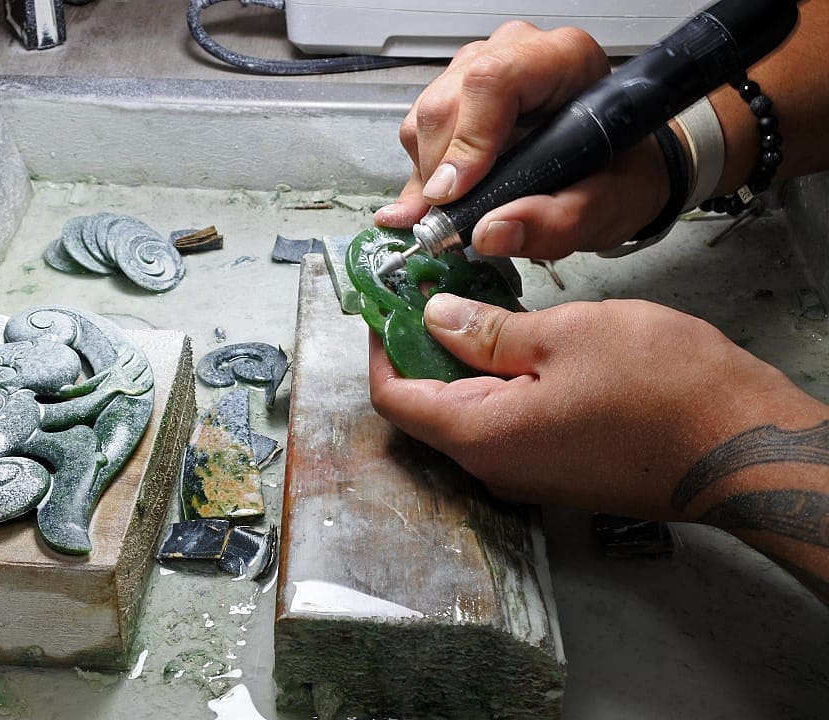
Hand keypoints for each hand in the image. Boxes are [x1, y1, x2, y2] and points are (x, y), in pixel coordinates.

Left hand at [369, 294, 824, 520]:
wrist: (742, 448)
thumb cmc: (662, 388)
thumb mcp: (563, 336)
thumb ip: (486, 332)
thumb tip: (434, 318)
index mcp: (480, 436)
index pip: (394, 396)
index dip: (381, 345)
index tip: (385, 301)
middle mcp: (494, 468)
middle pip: (427, 406)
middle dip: (420, 346)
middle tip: (429, 290)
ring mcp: (527, 474)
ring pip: (468, 412)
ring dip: (461, 361)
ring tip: (472, 303)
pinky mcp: (558, 469)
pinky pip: (505, 423)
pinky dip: (496, 382)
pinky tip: (514, 341)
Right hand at [373, 22, 670, 259]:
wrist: (612, 175)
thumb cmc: (616, 176)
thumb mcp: (604, 208)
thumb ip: (557, 223)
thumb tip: (491, 233)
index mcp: (563, 62)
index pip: (492, 81)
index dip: (466, 139)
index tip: (455, 194)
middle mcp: (514, 55)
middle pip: (447, 102)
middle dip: (441, 170)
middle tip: (451, 220)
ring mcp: (477, 72)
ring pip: (425, 120)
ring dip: (429, 176)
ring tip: (456, 213)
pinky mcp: (455, 100)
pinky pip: (417, 135)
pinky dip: (422, 178)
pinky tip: (440, 205)